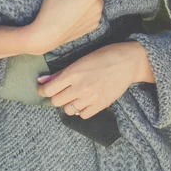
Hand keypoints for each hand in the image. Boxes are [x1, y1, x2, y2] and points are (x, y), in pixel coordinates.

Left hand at [36, 41, 155, 118]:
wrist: (128, 61)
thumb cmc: (104, 55)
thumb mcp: (80, 60)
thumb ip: (61, 73)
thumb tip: (42, 81)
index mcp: (73, 73)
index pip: (48, 90)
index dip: (42, 91)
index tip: (43, 89)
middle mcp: (80, 87)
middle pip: (56, 102)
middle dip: (55, 97)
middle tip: (61, 91)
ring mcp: (91, 97)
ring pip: (68, 110)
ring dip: (68, 104)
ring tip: (74, 96)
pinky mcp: (101, 105)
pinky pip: (83, 115)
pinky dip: (81, 109)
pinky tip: (85, 101)